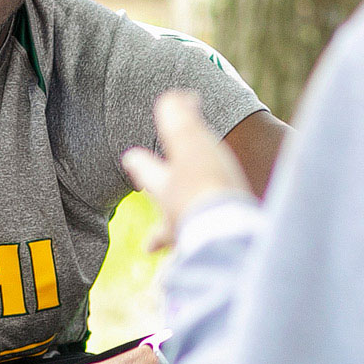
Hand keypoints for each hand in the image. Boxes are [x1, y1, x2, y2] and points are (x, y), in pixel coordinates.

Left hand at [121, 90, 254, 251]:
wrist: (231, 234)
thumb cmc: (206, 185)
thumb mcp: (190, 140)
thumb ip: (178, 116)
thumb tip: (176, 98)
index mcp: (166, 189)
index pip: (145, 169)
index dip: (139, 161)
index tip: (131, 155)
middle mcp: (177, 221)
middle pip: (162, 229)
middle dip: (158, 235)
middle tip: (148, 245)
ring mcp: (200, 244)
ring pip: (188, 250)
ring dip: (187, 252)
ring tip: (188, 265)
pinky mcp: (226, 257)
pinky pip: (221, 258)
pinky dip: (222, 259)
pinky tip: (231, 262)